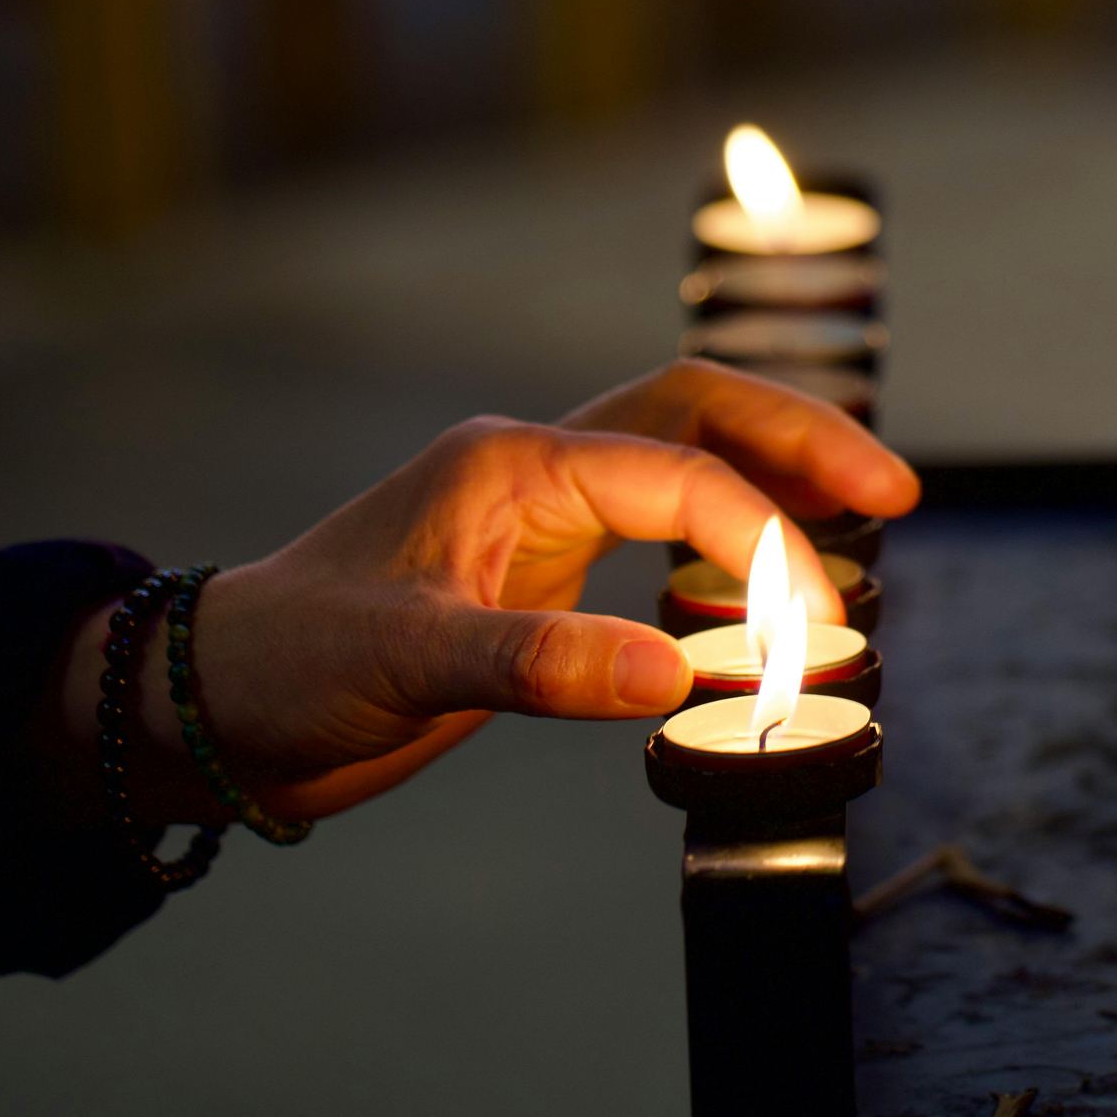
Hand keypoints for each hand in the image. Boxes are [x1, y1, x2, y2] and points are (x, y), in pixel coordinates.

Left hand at [47, 362, 918, 826]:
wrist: (221, 703)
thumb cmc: (294, 667)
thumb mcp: (407, 662)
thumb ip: (540, 661)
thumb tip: (671, 674)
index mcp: (513, 463)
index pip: (678, 474)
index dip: (761, 540)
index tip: (810, 626)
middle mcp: (538, 467)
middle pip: (698, 413)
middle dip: (801, 442)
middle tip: (894, 492)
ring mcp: (543, 511)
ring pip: (687, 456)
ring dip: (774, 477)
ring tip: (862, 516)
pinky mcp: (543, 565)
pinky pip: (661, 521)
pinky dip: (728, 534)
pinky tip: (767, 577)